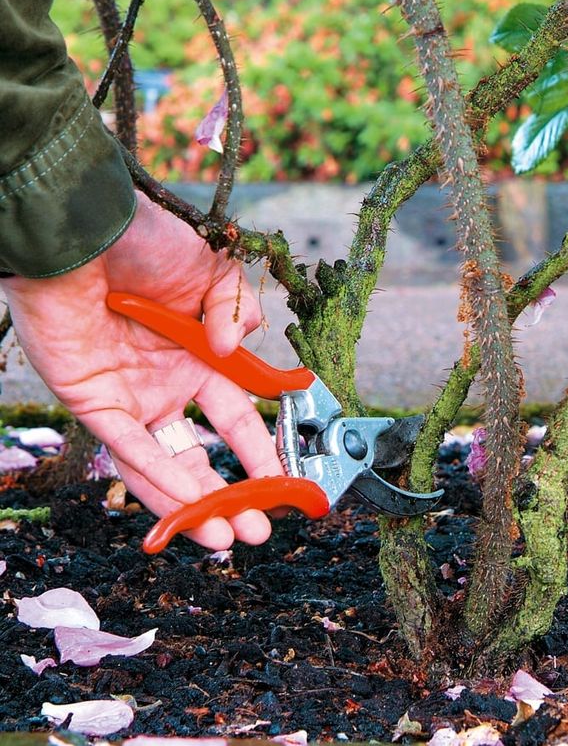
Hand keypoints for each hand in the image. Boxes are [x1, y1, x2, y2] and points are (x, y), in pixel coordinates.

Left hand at [1, 191, 281, 549]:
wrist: (84, 226)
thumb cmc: (146, 239)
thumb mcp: (214, 270)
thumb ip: (239, 310)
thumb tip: (237, 349)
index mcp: (200, 357)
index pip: (236, 418)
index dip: (261, 452)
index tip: (285, 483)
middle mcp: (166, 384)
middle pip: (201, 452)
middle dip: (233, 493)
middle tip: (259, 528)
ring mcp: (129, 397)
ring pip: (165, 464)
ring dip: (197, 503)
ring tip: (228, 538)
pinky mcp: (93, 401)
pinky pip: (129, 450)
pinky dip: (159, 480)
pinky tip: (191, 509)